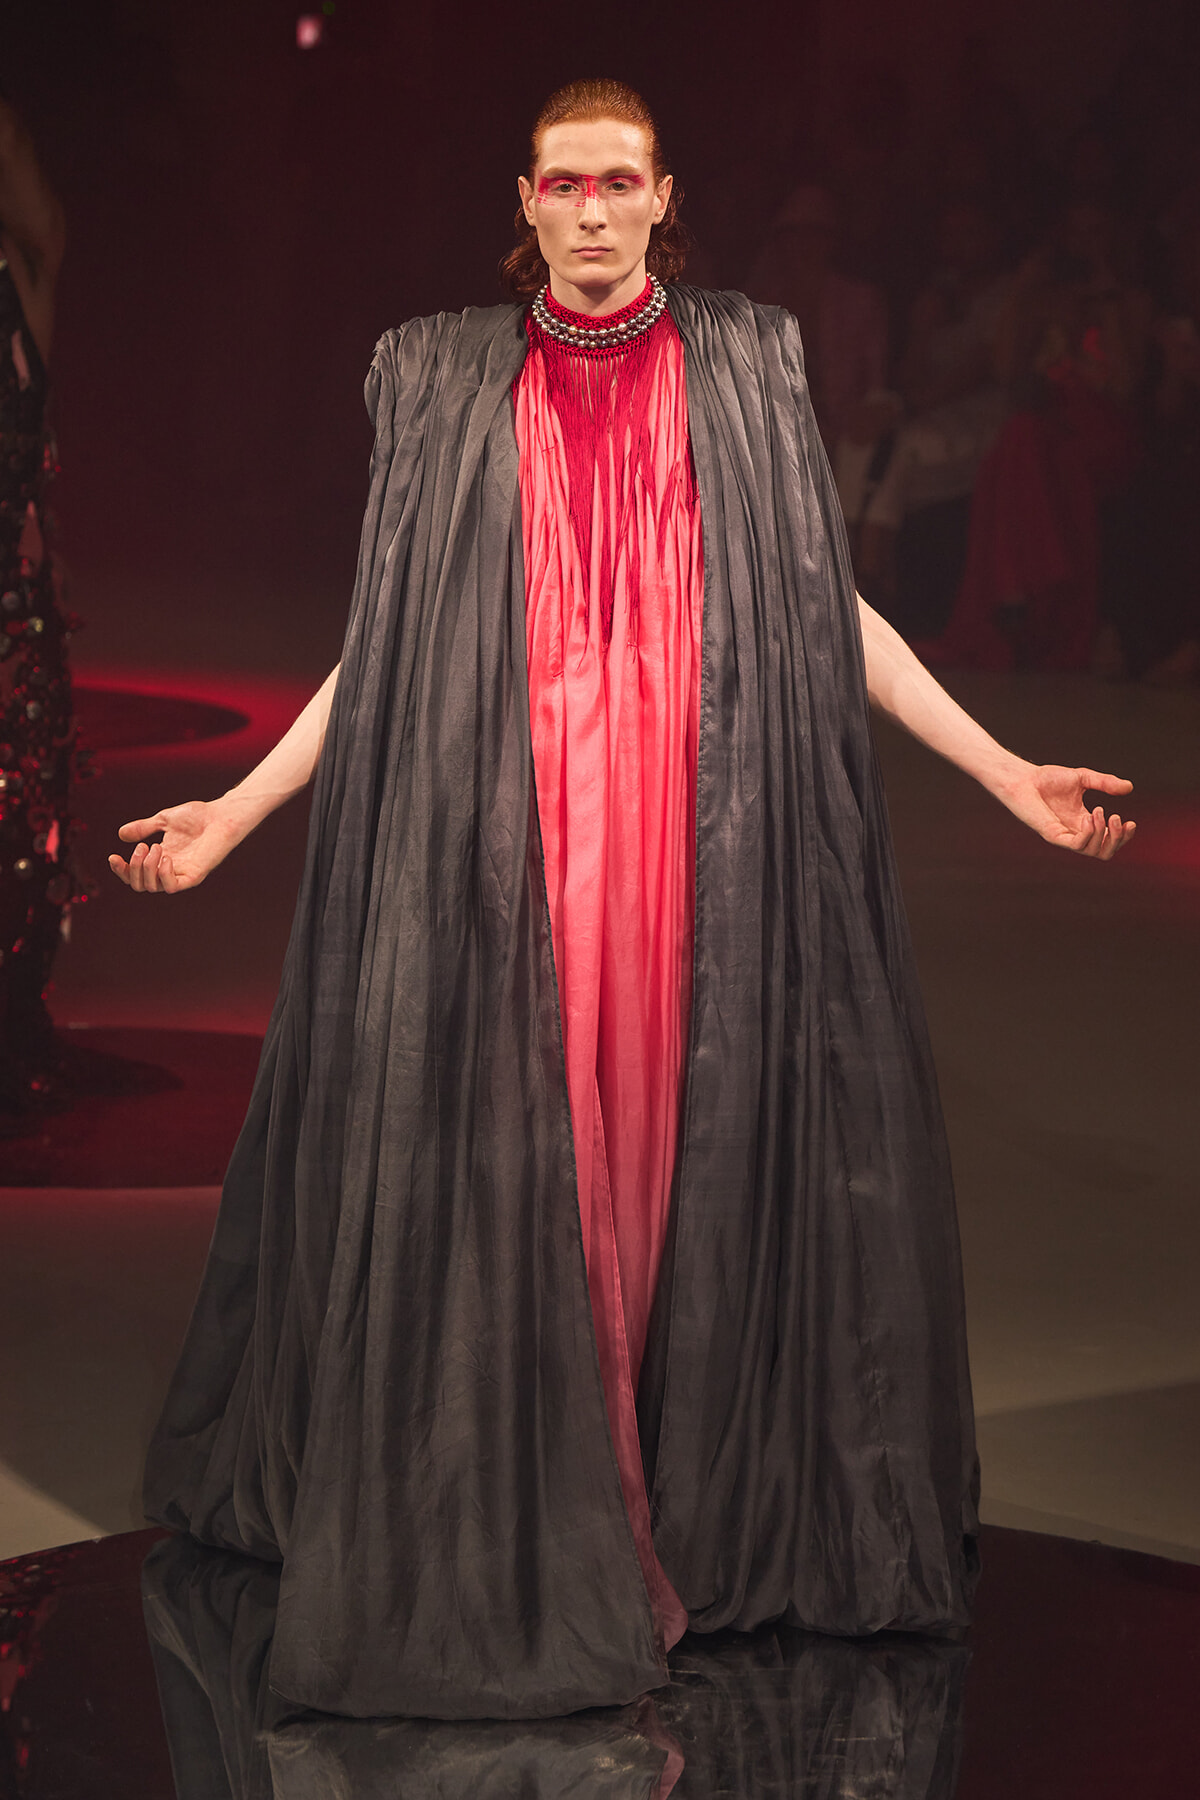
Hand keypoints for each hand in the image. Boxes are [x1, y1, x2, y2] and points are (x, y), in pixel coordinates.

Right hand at [108, 800, 243, 893]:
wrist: (221, 815)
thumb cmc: (198, 817)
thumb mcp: (163, 820)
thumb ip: (143, 828)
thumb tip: (121, 835)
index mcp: (161, 858)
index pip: (136, 875)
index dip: (121, 871)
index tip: (113, 856)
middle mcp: (170, 869)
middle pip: (141, 885)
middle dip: (132, 868)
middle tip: (142, 847)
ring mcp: (182, 873)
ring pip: (154, 887)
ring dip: (147, 868)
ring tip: (156, 847)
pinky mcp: (195, 875)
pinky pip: (173, 887)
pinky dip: (164, 875)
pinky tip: (166, 857)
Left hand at [999, 764, 1135, 859]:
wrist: (1023, 779)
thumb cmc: (1048, 779)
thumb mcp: (1083, 777)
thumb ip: (1105, 783)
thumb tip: (1129, 788)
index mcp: (1084, 823)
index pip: (1108, 841)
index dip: (1123, 837)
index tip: (1131, 823)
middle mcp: (1075, 833)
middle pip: (1104, 853)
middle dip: (1117, 840)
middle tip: (1116, 818)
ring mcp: (1064, 836)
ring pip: (1093, 852)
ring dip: (1102, 833)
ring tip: (1100, 812)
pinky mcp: (1052, 835)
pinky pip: (1076, 845)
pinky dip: (1088, 833)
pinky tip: (1089, 816)